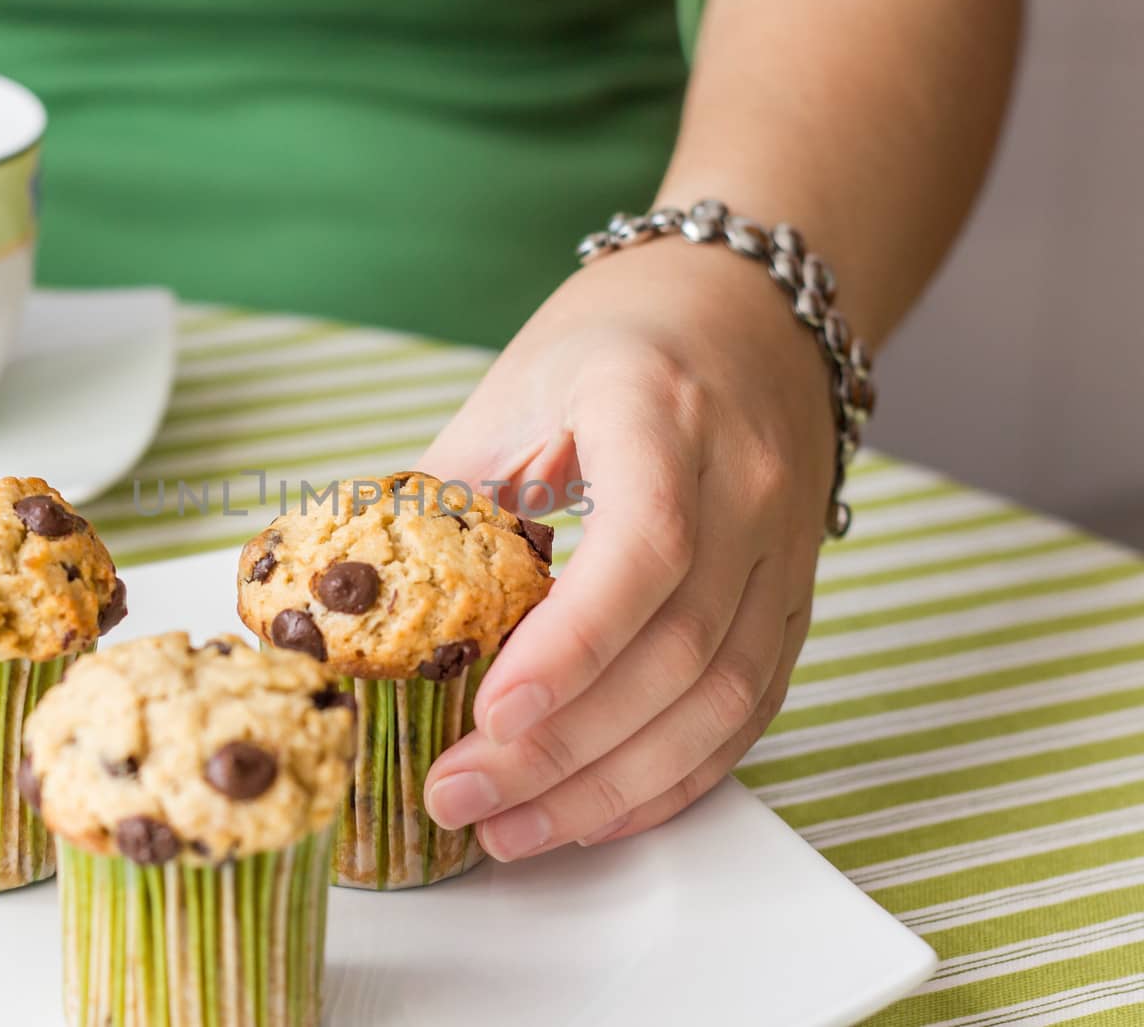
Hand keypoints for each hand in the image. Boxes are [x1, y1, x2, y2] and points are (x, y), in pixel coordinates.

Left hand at [419, 239, 835, 858]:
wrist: (744, 312)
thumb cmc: (614, 345)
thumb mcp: (514, 391)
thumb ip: (445, 496)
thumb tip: (350, 602)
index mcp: (662, 411)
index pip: (647, 545)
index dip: (572, 644)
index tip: (491, 713)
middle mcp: (746, 485)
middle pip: (676, 647)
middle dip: (564, 746)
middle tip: (461, 797)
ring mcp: (784, 549)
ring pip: (718, 698)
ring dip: (611, 784)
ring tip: (512, 830)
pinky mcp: (793, 599)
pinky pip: (748, 709)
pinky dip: (672, 776)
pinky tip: (595, 812)